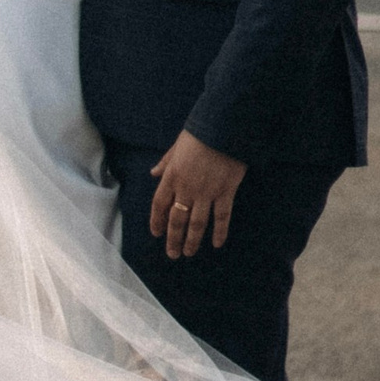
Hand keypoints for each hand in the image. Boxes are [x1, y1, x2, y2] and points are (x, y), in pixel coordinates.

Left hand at [149, 130, 247, 257]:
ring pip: (197, 223)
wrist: (225, 126)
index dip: (157, 221)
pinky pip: (222, 216)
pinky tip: (217, 243)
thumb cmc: (201, 131)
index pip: (160, 203)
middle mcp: (187, 187)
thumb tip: (154, 173)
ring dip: (192, 240)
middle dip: (173, 238)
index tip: (156, 233)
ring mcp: (207, 192)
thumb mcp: (178, 144)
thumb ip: (166, 161)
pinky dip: (220, 231)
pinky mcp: (226, 192)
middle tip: (173, 254)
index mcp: (173, 175)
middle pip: (177, 219)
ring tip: (189, 253)